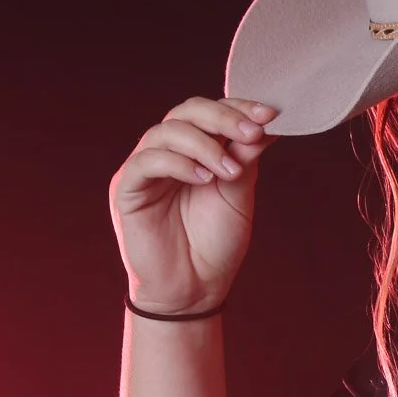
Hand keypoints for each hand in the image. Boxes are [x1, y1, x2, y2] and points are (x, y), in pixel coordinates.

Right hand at [109, 96, 278, 314]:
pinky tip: (203, 179)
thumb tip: (267, 121)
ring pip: (166, 131)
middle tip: (251, 133)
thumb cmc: (215, 243)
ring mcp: (145, 169)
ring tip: (230, 171)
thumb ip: (245, 157)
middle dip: (223, 118)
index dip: (238, 107)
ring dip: (204, 144)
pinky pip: (147, 161)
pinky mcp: (127, 189)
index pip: (210, 112)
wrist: (195, 289)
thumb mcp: (239, 193)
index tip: (269, 114)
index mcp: (195, 150)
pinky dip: (178, 163)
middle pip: (186, 112)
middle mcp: (168, 153)